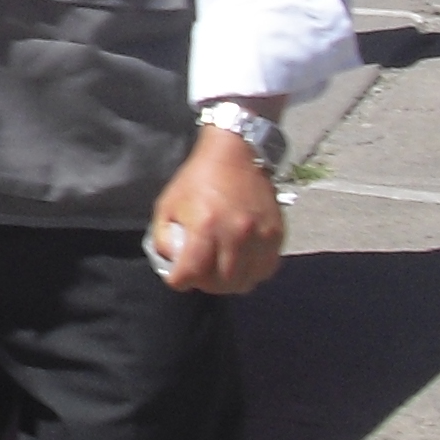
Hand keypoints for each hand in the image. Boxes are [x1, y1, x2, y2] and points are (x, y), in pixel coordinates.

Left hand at [149, 123, 285, 293]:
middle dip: (205, 284)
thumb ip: (163, 237)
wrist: (236, 154)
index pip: (192, 273)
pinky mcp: (276, 234)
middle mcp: (235, 234)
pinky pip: (265, 270)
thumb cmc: (198, 179)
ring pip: (245, 282)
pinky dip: (251, 273)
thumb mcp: (168, 204)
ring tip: (219, 272)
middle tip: (199, 275)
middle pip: (221, 283)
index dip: (179, 281)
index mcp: (205, 225)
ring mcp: (259, 236)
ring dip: (229, 283)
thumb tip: (172, 264)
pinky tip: (240, 263)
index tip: (178, 277)